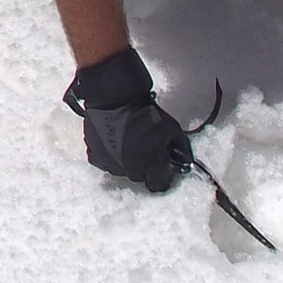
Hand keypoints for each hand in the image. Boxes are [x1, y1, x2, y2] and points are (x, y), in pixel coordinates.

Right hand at [64, 48, 190, 191]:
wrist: (115, 97)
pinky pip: (106, 162)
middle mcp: (131, 169)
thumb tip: (186, 162)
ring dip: (125, 161)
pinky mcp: (96, 156)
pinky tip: (114, 140)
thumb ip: (181, 148)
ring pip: (121, 171)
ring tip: (127, 142)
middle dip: (143, 167)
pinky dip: (110, 155)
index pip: (159, 185)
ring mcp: (111, 164)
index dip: (162, 175)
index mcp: (151, 164)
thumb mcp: (172, 127)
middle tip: (144, 149)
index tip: (161, 166)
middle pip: (140, 178)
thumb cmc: (145, 111)